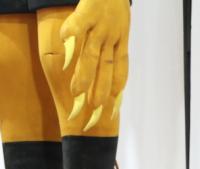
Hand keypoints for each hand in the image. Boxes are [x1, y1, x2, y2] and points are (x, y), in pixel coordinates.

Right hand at [60, 0, 129, 127]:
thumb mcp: (120, 29)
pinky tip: (64, 53)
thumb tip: (106, 73)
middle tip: (93, 112)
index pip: (120, 71)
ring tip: (77, 93)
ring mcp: (101, 25)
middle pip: (105, 68)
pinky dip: (71, 39)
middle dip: (99, 91)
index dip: (116, 90)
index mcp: (121, 42)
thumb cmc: (114, 5)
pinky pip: (78, 25)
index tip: (110, 111)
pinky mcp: (89, 10)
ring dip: (85, 75)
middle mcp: (112, 37)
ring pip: (92, 54)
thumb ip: (113, 50)